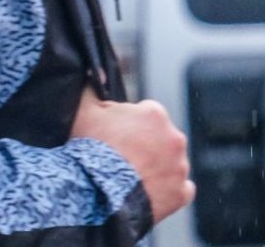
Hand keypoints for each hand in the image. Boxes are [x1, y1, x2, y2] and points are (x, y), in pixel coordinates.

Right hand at [70, 88, 194, 222]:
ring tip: (128, 175)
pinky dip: (167, 188)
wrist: (97, 191)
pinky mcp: (181, 193)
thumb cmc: (90, 148)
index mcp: (154, 113)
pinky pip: (180, 188)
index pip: (145, 112)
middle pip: (160, 137)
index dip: (127, 123)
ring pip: (170, 162)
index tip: (114, 134)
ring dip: (155, 166)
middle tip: (119, 155)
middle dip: (144, 143)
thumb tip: (96, 73)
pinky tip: (148, 189)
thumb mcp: (83, 110)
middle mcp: (175, 137)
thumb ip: (92, 88)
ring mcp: (180, 167)